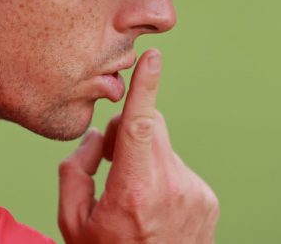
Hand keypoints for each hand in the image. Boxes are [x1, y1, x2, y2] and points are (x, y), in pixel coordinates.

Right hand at [58, 49, 218, 242]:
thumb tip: (97, 137)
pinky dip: (163, 177)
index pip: (142, 125)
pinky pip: (178, 170)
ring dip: (146, 159)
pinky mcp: (207, 200)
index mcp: (133, 192)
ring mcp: (194, 194)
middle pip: (152, 129)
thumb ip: (76, 170)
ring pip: (164, 150)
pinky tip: (153, 209)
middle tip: (110, 160)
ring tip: (134, 199)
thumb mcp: (72, 222)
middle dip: (129, 131)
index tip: (153, 57)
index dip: (147, 87)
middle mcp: (170, 188)